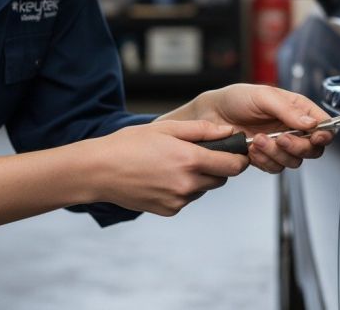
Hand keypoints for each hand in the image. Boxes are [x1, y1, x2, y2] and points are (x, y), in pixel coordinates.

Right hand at [90, 119, 247, 216]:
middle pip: (221, 179)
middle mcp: (187, 184)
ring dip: (197, 178)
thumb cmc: (130, 143)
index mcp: (190, 160)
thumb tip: (229, 131)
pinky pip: (186, 199)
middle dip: (216, 167)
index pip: (233, 166)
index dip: (239, 159)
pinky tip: (162, 177)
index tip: (237, 152)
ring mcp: (178, 201)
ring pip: (202, 189)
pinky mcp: (169, 211)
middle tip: (196, 154)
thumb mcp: (166, 128)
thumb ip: (202, 130)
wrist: (100, 170)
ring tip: (172, 164)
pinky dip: (182, 189)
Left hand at [168, 84, 333, 173]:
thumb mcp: (263, 96)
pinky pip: (275, 168)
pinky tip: (251, 148)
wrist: (211, 114)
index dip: (324, 133)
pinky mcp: (266, 158)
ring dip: (276, 153)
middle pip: (312, 149)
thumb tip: (311, 122)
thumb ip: (288, 110)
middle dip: (298, 147)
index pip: (322, 124)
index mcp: (296, 109)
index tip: (316, 137)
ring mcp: (279, 145)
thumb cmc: (235, 99)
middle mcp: (291, 128)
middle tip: (281, 139)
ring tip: (258, 140)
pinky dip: (264, 160)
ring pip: (294, 162)